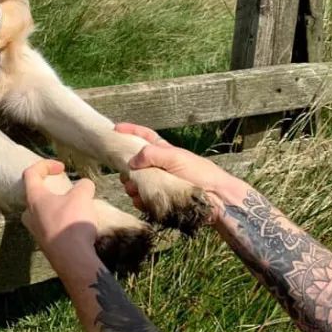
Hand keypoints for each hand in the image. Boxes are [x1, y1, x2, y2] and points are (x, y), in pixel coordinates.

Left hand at [22, 160, 96, 271]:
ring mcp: (36, 232)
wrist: (72, 259)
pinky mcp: (46, 246)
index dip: (45, 165)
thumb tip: (85, 185)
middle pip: (33, 196)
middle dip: (49, 191)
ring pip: (42, 214)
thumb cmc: (72, 222)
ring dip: (56, 208)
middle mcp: (30, 215)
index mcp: (34, 198)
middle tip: (64, 192)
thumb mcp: (83, 196)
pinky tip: (77, 227)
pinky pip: (51, 228)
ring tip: (74, 209)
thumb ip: (84, 186)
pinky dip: (61, 223)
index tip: (62, 167)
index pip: (31, 174)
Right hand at [115, 124, 245, 223]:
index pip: (144, 136)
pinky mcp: (160, 200)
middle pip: (134, 164)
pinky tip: (143, 201)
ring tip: (135, 190)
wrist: (216, 199)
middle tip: (126, 174)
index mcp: (164, 151)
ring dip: (132, 186)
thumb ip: (152, 154)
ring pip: (135, 182)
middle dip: (127, 168)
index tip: (115, 129)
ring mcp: (159, 183)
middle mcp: (159, 166)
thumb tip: (132, 161)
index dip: (130, 131)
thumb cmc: (199, 173)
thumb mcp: (175, 157)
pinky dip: (140, 200)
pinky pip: (142, 199)